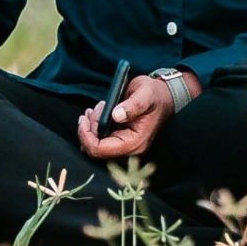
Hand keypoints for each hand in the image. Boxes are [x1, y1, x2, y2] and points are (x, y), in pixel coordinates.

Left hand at [76, 71, 195, 159]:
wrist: (162, 96)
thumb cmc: (154, 95)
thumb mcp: (145, 94)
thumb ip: (133, 105)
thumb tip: (116, 115)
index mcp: (135, 143)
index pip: (100, 150)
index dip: (86, 136)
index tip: (84, 118)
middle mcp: (129, 149)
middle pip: (95, 149)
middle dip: (88, 129)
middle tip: (93, 110)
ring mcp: (124, 145)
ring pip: (95, 144)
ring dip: (90, 126)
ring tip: (98, 108)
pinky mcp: (120, 140)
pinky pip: (99, 139)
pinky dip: (94, 126)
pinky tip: (97, 112)